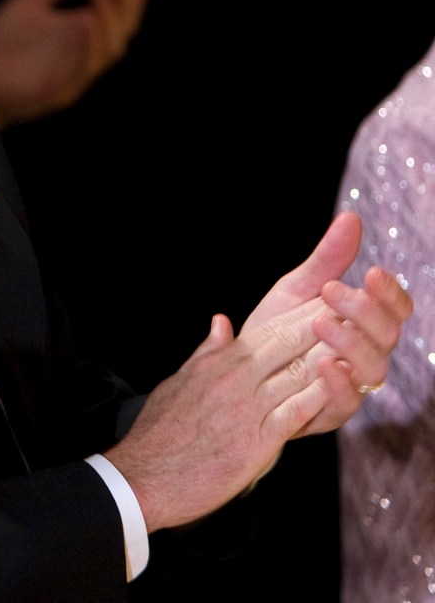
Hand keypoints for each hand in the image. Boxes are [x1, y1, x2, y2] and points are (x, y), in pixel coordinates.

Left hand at [0, 0, 147, 126]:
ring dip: (108, 22)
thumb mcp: (30, 4)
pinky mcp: (58, 91)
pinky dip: (86, 47)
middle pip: (121, 33)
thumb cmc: (5, 45)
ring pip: (106, 53)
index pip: (120, 16)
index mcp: (83, 35)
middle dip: (125, 6)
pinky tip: (84, 23)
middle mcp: (85, 55)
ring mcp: (74, 74)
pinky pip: (80, 70)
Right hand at [105, 303, 340, 531]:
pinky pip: (298, 411)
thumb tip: (221, 321)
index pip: (270, 330)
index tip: (327, 301)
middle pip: (290, 344)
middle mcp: (237, 378)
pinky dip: (322, 395)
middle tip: (353, 311)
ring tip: (357, 341)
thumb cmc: (160, 431)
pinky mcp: (259, 439)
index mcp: (219, 362)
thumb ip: (207, 353)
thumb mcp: (180, 381)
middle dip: (324, 325)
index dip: (302, 314)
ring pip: (300, 372)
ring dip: (331, 355)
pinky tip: (341, 384)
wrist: (145, 474)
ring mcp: (250, 408)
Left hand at [241, 211, 410, 434]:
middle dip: (364, 311)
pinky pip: (346, 404)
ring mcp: (349, 385)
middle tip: (331, 290)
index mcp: (363, 326)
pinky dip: (338, 384)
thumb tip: (350, 217)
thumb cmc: (273, 330)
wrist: (234, 373)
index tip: (371, 272)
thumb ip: (326, 260)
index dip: (391, 293)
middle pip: (388, 336)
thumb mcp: (296, 290)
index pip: (396, 310)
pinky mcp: (327, 412)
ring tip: (321, 323)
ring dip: (351, 344)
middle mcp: (364, 356)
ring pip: (373, 370)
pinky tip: (322, 364)